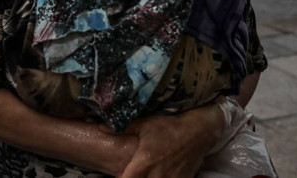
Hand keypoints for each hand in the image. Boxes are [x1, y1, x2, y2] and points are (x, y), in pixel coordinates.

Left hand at [101, 104, 223, 177]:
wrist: (197, 131)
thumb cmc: (167, 126)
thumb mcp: (143, 124)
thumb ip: (120, 128)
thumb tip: (99, 128)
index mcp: (145, 162)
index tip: (117, 174)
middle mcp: (158, 174)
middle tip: (128, 173)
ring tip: (143, 174)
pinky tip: (157, 175)